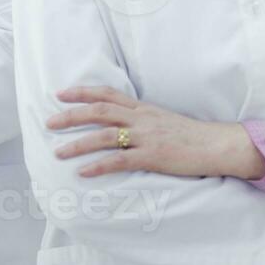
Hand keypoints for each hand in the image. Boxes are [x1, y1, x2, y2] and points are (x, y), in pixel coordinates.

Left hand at [46, 86, 264, 179]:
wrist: (215, 144)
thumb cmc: (189, 135)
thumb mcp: (162, 119)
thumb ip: (140, 118)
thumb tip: (119, 121)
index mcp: (142, 108)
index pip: (108, 94)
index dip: (83, 92)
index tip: (61, 94)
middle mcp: (141, 118)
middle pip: (99, 111)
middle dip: (71, 115)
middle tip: (49, 121)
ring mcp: (146, 136)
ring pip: (104, 135)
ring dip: (78, 144)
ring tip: (58, 152)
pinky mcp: (152, 156)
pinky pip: (120, 160)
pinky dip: (99, 166)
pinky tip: (84, 172)